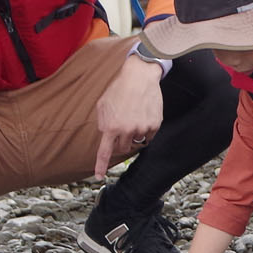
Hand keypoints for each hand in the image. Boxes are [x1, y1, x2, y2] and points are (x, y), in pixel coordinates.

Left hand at [92, 55, 163, 177]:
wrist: (140, 76)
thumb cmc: (119, 89)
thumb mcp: (103, 105)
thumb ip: (103, 123)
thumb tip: (106, 136)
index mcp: (111, 126)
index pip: (105, 152)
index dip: (100, 166)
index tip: (98, 176)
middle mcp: (126, 130)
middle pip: (122, 149)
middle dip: (121, 142)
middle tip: (123, 128)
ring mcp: (142, 129)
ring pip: (136, 143)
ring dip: (134, 135)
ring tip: (134, 117)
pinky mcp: (154, 125)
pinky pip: (148, 137)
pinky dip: (145, 131)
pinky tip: (143, 116)